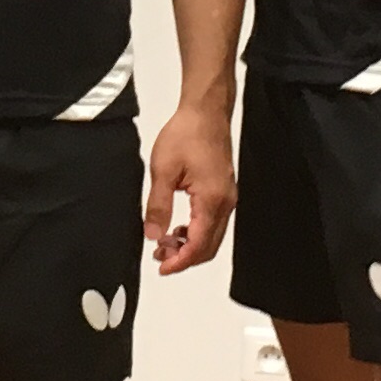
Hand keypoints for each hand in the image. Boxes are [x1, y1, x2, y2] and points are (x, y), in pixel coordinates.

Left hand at [146, 95, 236, 272]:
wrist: (205, 113)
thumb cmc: (187, 134)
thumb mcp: (162, 170)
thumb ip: (158, 206)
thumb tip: (153, 235)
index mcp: (211, 200)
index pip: (198, 245)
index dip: (180, 262)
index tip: (162, 268)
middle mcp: (225, 203)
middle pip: (209, 247)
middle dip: (184, 257)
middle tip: (159, 257)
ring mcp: (227, 198)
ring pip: (212, 237)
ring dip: (190, 246)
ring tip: (164, 242)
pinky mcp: (224, 192)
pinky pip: (213, 223)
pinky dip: (196, 232)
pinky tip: (178, 228)